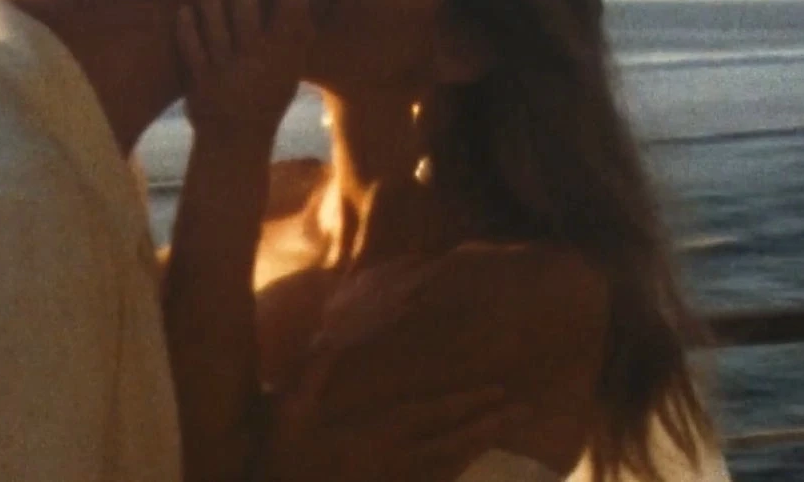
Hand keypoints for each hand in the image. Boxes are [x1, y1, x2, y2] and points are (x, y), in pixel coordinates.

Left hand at [176, 0, 312, 139]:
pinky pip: (192, 49)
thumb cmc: (268, 98)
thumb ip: (296, 35)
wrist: (239, 140)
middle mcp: (256, 59)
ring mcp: (226, 70)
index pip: (288, 5)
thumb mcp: (290, 70)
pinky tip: (185, 8)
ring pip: (215, 24)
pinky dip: (187, 28)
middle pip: (246, 9)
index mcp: (283, 54)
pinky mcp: (200, 81)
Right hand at [261, 360, 525, 481]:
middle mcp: (392, 462)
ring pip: (447, 468)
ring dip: (477, 450)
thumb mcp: (288, 412)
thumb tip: (329, 335)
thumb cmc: (280, 459)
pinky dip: (453, 476)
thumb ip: (313, 373)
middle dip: (487, 425)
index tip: (498, 391)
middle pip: (451, 442)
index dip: (465, 403)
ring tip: (504, 434)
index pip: (429, 414)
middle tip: (522, 410)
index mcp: (372, 435)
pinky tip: (465, 469)